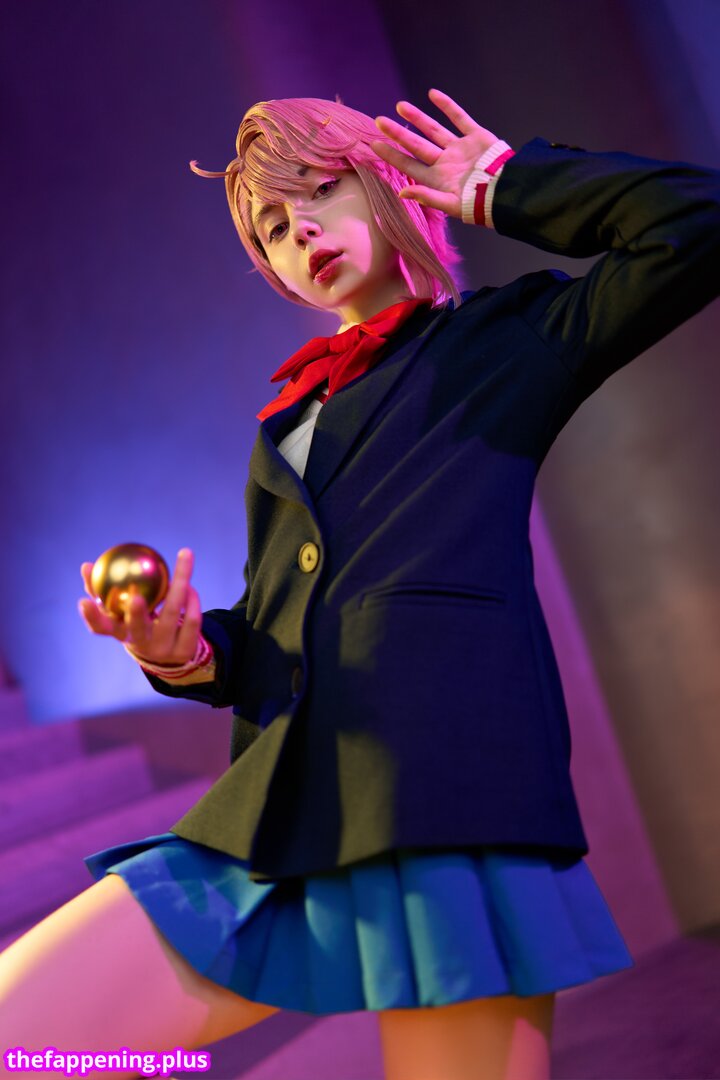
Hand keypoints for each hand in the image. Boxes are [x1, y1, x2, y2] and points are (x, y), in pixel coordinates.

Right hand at [78, 547, 201, 665]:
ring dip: (180, 584)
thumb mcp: (121, 610)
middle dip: (136, 612)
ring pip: (172, 614)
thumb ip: (102, 588)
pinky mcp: (185, 650)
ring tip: (185, 557)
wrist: (167, 654)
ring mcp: (164, 649)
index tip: (83, 601)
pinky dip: (192, 599)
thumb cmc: (137, 622)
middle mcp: (140, 643)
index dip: (91, 616)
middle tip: (137, 593)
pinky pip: (192, 619)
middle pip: (137, 627)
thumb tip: (86, 565)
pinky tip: (190, 585)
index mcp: (121, 632)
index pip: (100, 628)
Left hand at [371, 88, 499, 219]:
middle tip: (378, 122)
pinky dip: (447, 106)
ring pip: (434, 130)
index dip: (392, 156)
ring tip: (400, 106)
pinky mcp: (476, 137)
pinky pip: (459, 118)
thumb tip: (401, 193)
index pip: (409, 166)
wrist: (509, 191)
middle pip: (417, 146)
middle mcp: (446, 163)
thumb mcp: (451, 205)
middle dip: (398, 134)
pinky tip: (432, 94)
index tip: (374, 145)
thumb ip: (427, 197)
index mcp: (438, 179)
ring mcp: (460, 149)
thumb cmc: (480, 205)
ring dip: (417, 119)